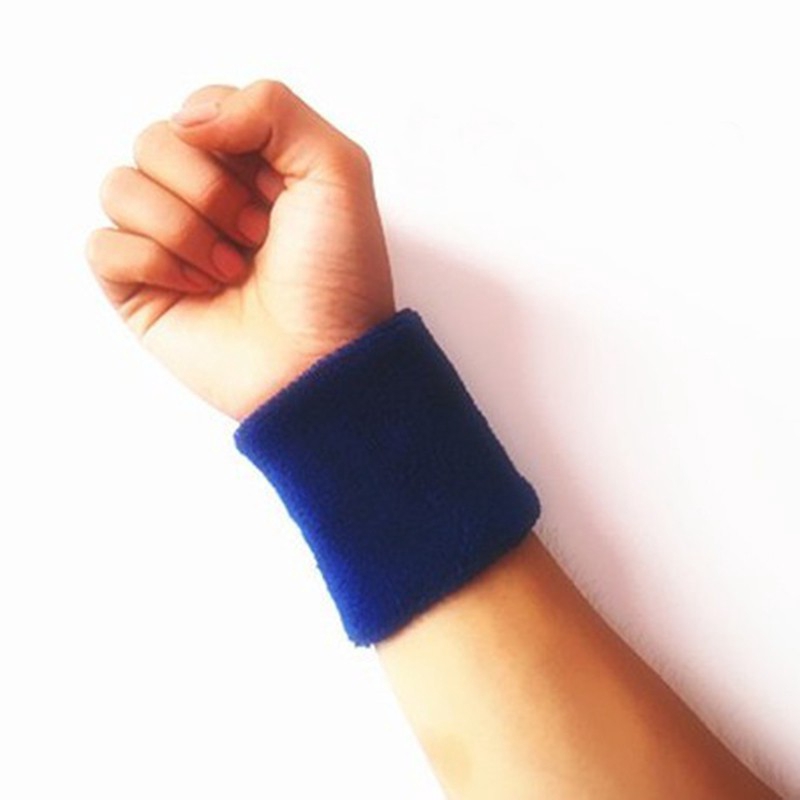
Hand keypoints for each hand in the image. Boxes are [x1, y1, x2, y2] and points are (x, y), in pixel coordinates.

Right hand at [86, 79, 395, 420]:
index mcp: (247, 165)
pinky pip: (102, 244)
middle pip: (153, 141)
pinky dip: (153, 263)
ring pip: (119, 186)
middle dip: (208, 189)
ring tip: (229, 269)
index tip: (273, 192)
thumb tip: (187, 119)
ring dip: (182, 228)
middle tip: (254, 236)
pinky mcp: (140, 287)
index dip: (227, 142)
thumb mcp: (337, 168)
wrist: (322, 362)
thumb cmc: (337, 276)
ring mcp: (168, 242)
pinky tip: (198, 289)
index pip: (196, 110)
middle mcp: (203, 198)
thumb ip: (273, 106)